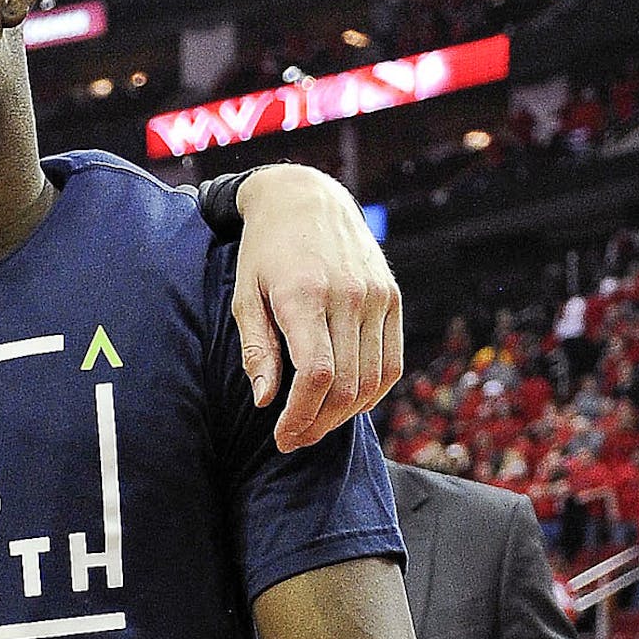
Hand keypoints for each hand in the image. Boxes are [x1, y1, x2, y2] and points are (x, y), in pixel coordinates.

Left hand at [231, 164, 401, 453]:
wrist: (305, 199)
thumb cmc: (264, 251)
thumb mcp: (244, 295)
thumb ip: (255, 350)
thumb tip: (265, 401)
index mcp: (305, 296)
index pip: (315, 375)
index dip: (300, 416)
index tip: (282, 437)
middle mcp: (348, 297)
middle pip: (345, 385)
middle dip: (319, 423)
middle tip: (293, 439)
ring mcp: (377, 297)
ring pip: (373, 379)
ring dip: (346, 414)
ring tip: (316, 426)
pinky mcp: (393, 298)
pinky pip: (391, 362)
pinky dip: (373, 392)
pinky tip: (347, 404)